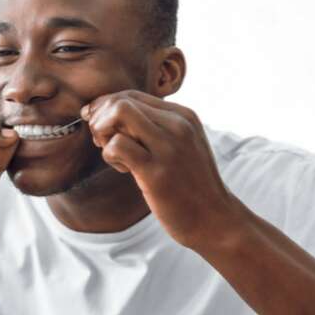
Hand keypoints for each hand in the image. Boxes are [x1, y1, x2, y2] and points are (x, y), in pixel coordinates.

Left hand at [83, 90, 242, 250]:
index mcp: (183, 115)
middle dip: (100, 119)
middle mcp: (177, 125)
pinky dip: (109, 155)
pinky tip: (122, 169)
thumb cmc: (189, 184)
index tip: (99, 126)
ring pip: (118, 114)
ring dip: (103, 133)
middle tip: (102, 141)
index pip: (130, 95)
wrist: (214, 220)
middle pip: (121, 100)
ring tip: (113, 154)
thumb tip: (107, 112)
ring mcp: (168, 147)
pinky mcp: (156, 171)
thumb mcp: (179, 145)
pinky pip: (117, 145)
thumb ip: (152, 127)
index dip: (105, 107)